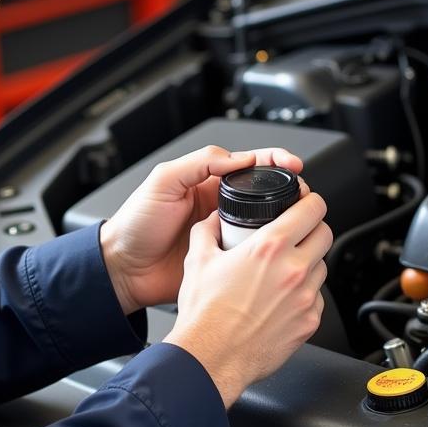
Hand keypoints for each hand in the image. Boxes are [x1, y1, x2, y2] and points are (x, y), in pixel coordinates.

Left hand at [99, 145, 302, 314]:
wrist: (124, 269)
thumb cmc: (136, 224)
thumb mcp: (163, 182)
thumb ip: (199, 163)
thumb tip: (239, 157)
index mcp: (208, 182)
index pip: (251, 164)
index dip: (276, 161)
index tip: (295, 166)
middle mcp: (221, 205)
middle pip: (266, 193)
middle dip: (289, 191)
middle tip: (303, 196)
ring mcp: (226, 233)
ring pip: (266, 224)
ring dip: (284, 221)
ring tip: (298, 221)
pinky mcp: (226, 260)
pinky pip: (254, 253)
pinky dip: (270, 251)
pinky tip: (279, 250)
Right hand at [165, 193, 331, 407]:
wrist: (211, 358)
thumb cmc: (205, 315)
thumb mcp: (197, 260)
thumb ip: (207, 231)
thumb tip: (212, 221)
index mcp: (269, 248)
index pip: (312, 209)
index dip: (310, 200)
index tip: (305, 202)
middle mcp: (293, 270)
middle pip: (326, 233)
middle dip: (313, 228)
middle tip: (297, 232)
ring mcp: (305, 298)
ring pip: (322, 266)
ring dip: (309, 262)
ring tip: (284, 269)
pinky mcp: (309, 322)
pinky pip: (316, 298)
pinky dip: (304, 293)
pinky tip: (282, 298)